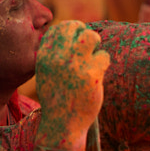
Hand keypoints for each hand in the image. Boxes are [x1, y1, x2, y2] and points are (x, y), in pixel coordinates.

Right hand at [35, 21, 109, 147]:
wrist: (62, 123)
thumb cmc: (58, 98)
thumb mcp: (48, 72)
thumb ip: (56, 54)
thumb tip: (72, 34)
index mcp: (45, 56)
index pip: (59, 29)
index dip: (72, 29)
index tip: (78, 38)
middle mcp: (58, 58)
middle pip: (75, 27)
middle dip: (85, 33)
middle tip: (90, 46)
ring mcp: (75, 65)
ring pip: (91, 37)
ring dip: (96, 44)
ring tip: (94, 58)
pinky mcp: (92, 75)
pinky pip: (104, 56)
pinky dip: (104, 62)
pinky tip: (98, 73)